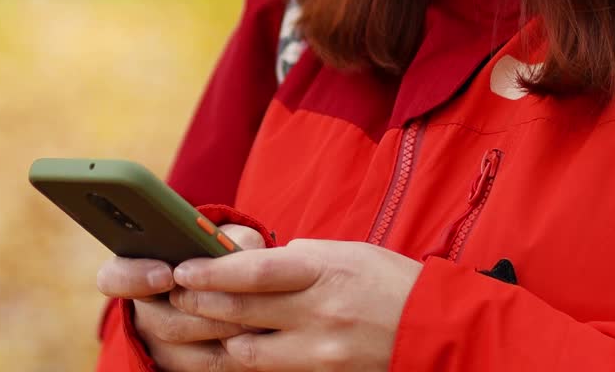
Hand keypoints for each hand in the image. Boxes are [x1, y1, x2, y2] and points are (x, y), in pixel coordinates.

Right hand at [96, 225, 266, 370]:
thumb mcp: (221, 239)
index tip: (167, 275)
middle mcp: (142, 310)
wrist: (231, 291)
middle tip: (235, 299)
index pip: (114, 278)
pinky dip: (233, 355)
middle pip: (161, 321)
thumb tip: (236, 247)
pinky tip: (256, 340)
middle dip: (203, 310)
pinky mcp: (179, 366)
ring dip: (222, 333)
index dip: (135, 278)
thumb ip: (224, 238)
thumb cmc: (220, 255)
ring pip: (184, 348)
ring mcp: (158, 343)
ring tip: (255, 319)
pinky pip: (205, 368)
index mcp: (136, 269)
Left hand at [169, 239, 422, 371]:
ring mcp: (321, 353)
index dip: (212, 272)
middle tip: (175, 295)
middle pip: (242, 313)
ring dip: (216, 338)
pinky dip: (245, 361)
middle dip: (200, 303)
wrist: (439, 331)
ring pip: (247, 353)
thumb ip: (298, 259)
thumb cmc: (390, 283)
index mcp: (326, 272)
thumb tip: (252, 263)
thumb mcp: (346, 253)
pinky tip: (228, 350)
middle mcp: (321, 314)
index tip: (182, 268)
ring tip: (196, 323)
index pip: (256, 273)